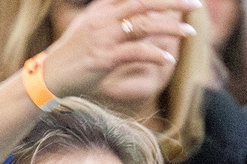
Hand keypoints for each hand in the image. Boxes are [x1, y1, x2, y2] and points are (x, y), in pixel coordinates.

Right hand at [39, 0, 199, 102]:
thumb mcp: (90, 25)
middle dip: (172, 2)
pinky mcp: (104, 59)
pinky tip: (169, 59)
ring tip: (190, 31)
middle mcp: (104, 18)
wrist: (51, 74)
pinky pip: (135, 53)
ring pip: (143, 25)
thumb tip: (134, 10)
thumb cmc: (74, 52)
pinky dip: (154, 55)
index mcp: (102, 8)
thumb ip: (112, 14)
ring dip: (170, 28)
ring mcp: (104, 38)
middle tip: (195, 3)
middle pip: (144, 2)